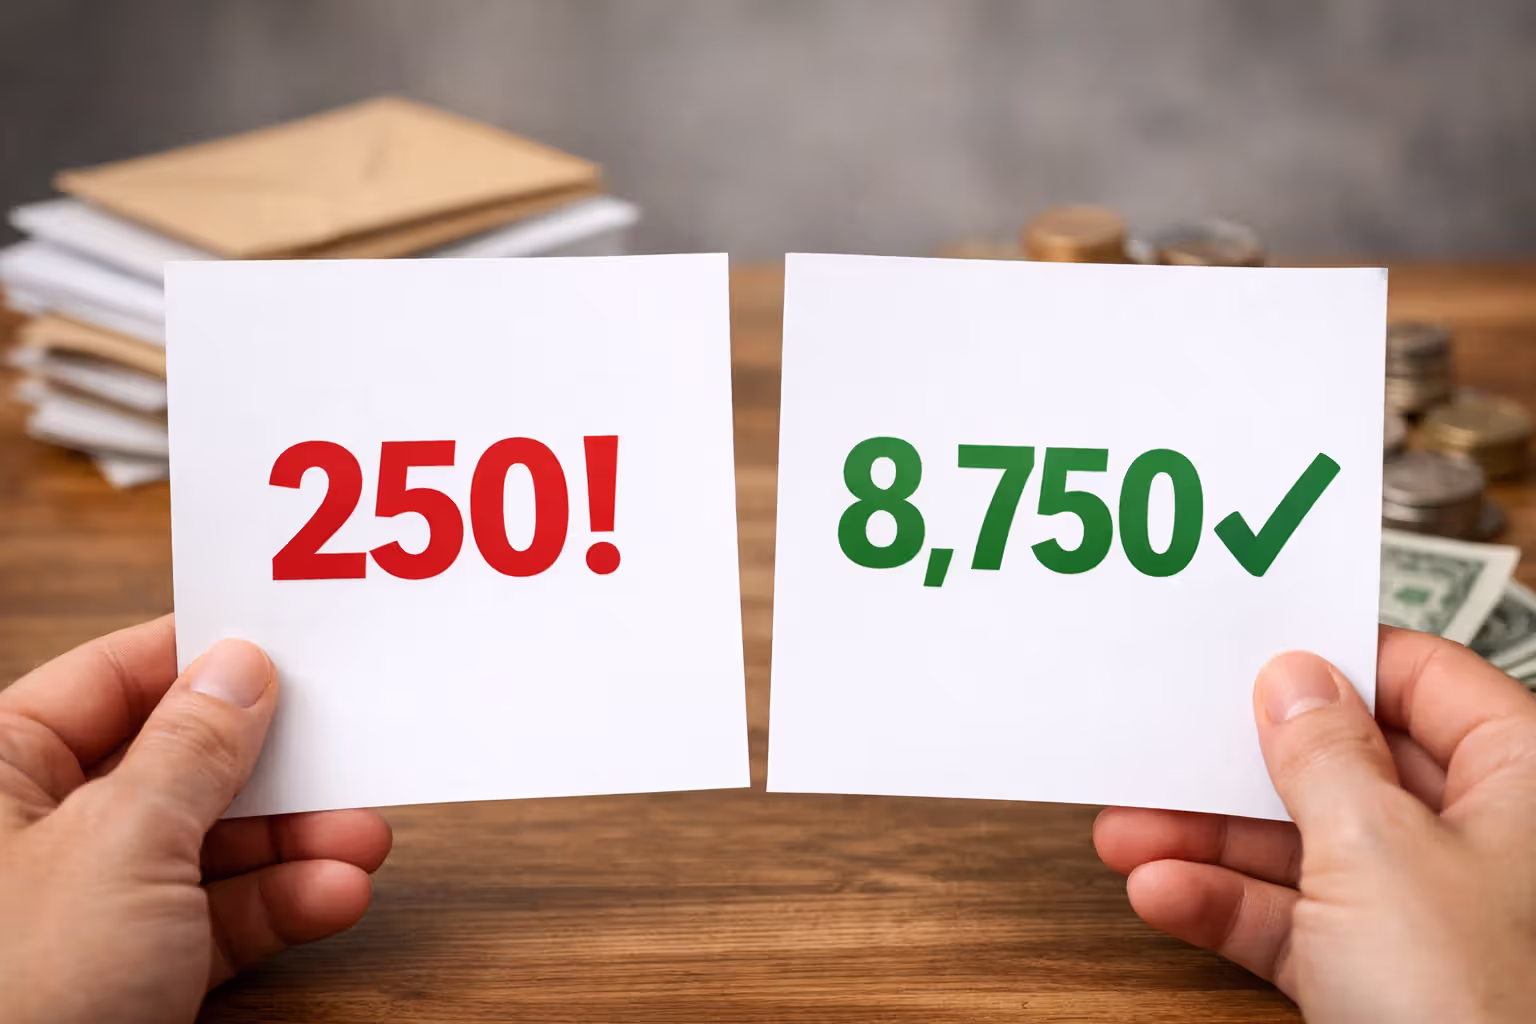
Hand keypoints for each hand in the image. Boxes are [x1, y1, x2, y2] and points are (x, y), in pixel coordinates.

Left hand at [0, 616, 391, 1023]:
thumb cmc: (10, 994)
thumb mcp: (122, 844)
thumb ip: (193, 748)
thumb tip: (240, 667)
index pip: (110, 679)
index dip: (202, 659)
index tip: (288, 644)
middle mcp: (33, 832)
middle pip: (174, 764)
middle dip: (271, 768)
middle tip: (346, 749)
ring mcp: (82, 909)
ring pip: (205, 847)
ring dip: (293, 845)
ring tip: (364, 837)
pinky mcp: (123, 977)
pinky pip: (212, 921)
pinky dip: (278, 908)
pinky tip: (334, 897)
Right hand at [1095, 626, 1535, 1021]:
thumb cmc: (1485, 1005)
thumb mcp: (1377, 851)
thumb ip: (1323, 754)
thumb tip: (1294, 680)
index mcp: (1525, 776)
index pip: (1421, 677)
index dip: (1331, 661)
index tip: (1249, 654)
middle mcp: (1486, 836)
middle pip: (1348, 766)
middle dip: (1241, 768)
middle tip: (1168, 746)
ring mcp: (1435, 912)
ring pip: (1311, 847)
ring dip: (1213, 843)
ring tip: (1128, 830)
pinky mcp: (1389, 979)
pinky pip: (1300, 923)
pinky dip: (1231, 910)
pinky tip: (1165, 895)